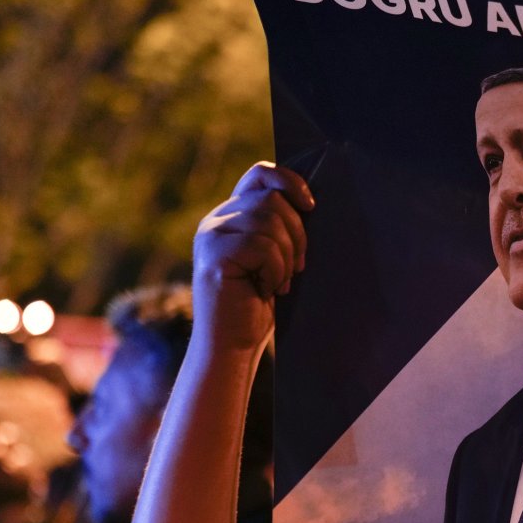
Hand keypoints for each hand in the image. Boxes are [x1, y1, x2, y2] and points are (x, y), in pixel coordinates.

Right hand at [191, 162, 313, 351]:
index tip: (311, 206)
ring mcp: (211, 237)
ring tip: (279, 283)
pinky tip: (267, 290)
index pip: (260, 175)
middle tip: (297, 267)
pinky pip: (262, 246)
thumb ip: (280, 227)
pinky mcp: (214, 257)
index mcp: (230, 216)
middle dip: (297, 233)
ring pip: (269, 222)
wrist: (232, 347)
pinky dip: (275, 271)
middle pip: (271, 200)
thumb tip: (309, 202)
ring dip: (286, 257)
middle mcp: (215, 221)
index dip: (289, 182)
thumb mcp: (274, 258)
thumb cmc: (258, 306)